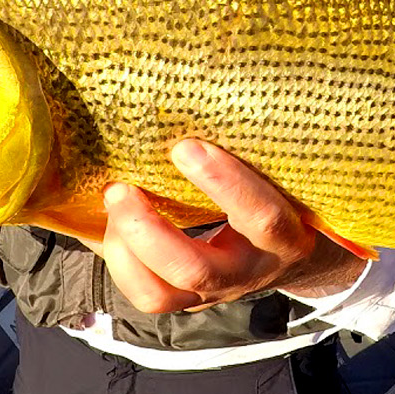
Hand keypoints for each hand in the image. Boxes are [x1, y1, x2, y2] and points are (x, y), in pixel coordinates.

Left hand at [90, 138, 366, 312]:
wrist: (286, 252)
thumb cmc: (279, 192)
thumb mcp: (281, 176)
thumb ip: (254, 149)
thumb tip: (198, 91)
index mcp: (284, 237)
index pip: (263, 220)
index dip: (225, 186)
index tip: (187, 147)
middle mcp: (249, 272)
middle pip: (197, 271)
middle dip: (151, 231)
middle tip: (121, 188)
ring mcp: (212, 293)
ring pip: (160, 295)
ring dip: (125, 248)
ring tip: (112, 200)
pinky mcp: (183, 302)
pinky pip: (143, 293)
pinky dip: (118, 259)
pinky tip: (108, 222)